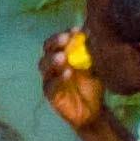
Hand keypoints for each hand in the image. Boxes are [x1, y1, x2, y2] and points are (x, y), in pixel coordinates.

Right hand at [42, 24, 126, 140]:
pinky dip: (57, 79)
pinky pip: (50, 86)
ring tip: (63, 57)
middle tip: (66, 39)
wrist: (94, 111)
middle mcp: (53, 65)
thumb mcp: (95, 66)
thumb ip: (92, 50)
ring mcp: (50, 79)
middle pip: (47, 49)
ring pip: (44, 66)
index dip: (64, 34)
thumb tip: (94, 29)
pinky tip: (67, 74)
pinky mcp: (51, 96)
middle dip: (55, 42)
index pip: (58, 40)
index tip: (76, 30)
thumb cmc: (93, 84)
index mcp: (62, 54)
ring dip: (53, 60)